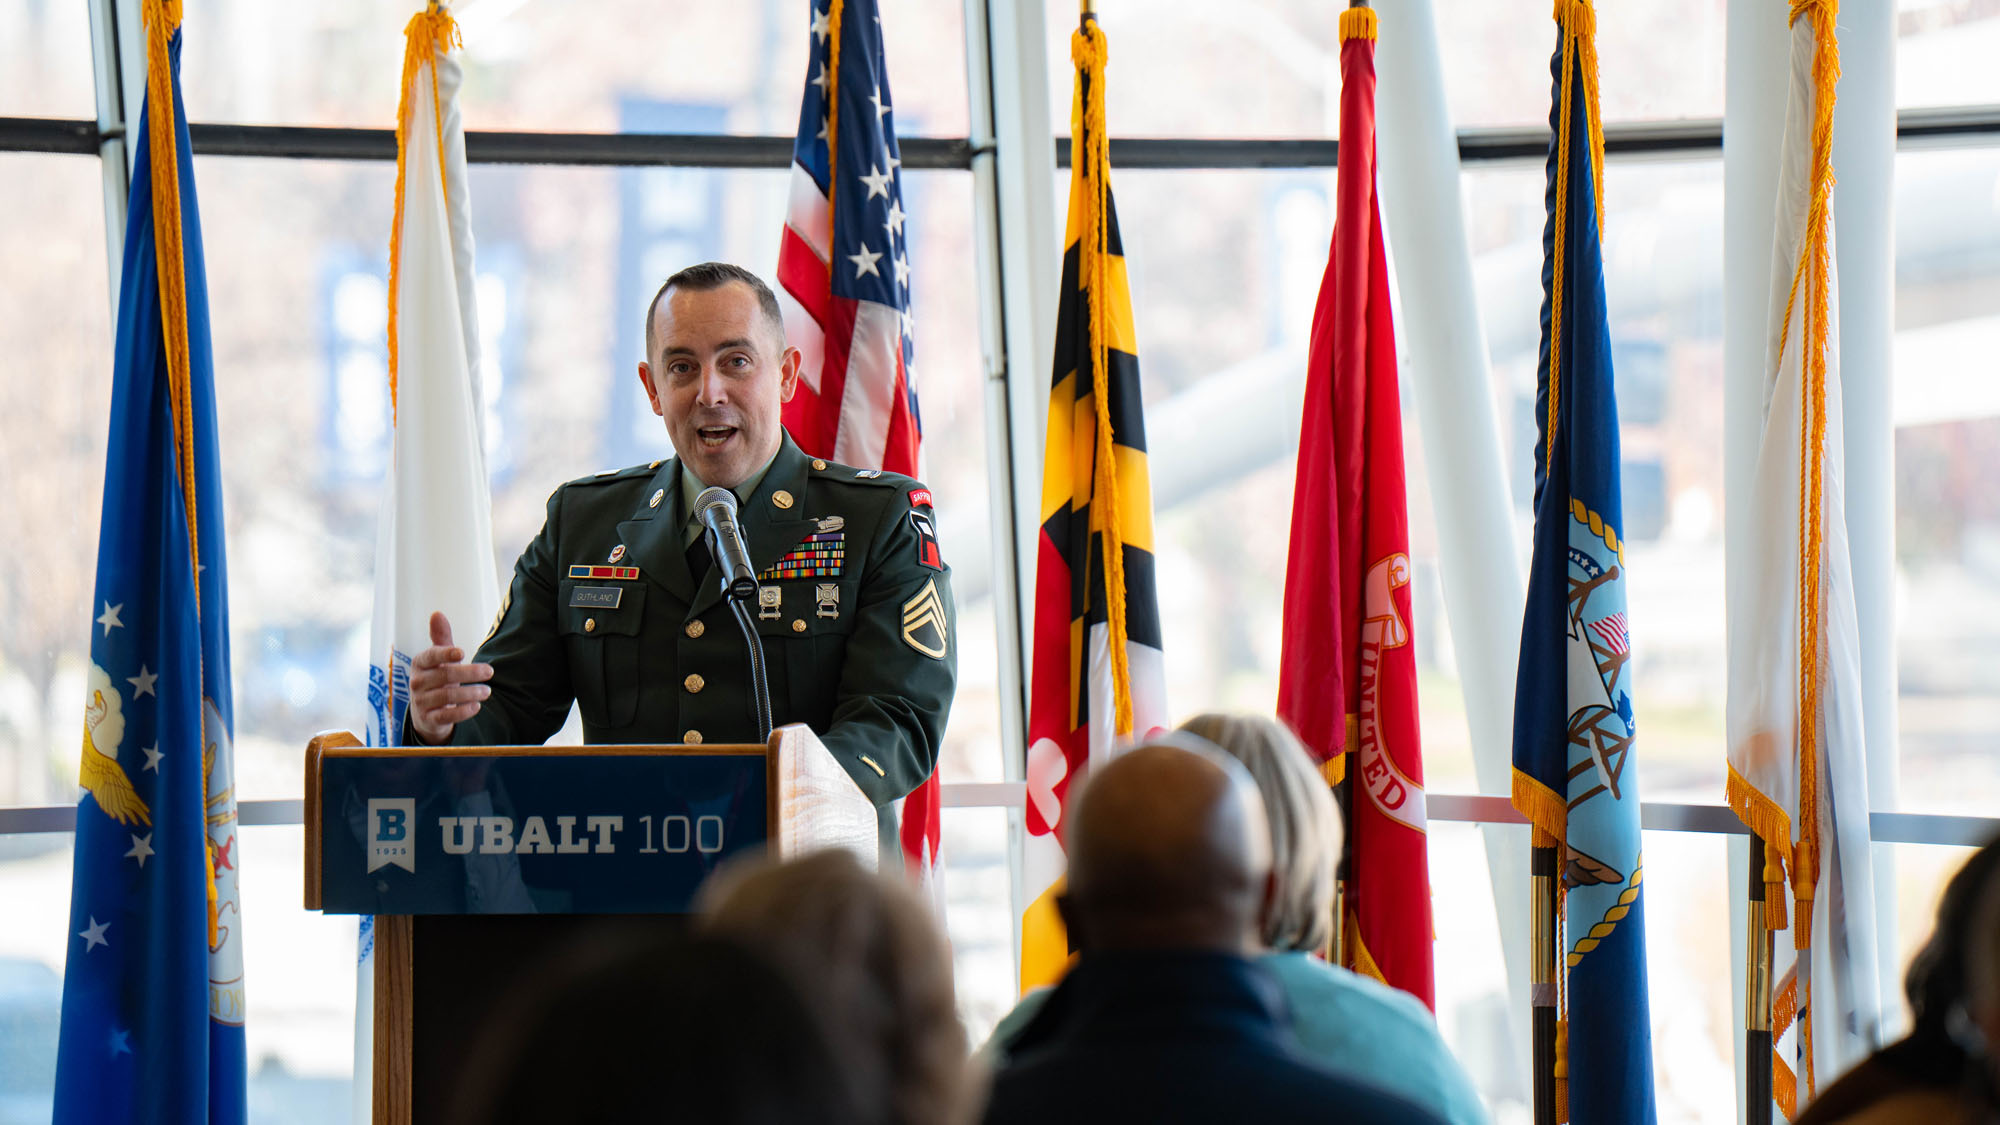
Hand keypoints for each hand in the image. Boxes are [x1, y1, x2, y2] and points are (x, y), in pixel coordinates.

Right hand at [408, 612, 493, 744]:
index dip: (445, 654)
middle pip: (444, 676)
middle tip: (490, 671)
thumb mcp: (438, 659)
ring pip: (447, 696)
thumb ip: (441, 638)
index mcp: (420, 664)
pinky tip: (476, 706)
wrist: (426, 713)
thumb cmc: (437, 679)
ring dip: (470, 693)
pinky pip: (446, 716)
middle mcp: (417, 682)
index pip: (430, 656)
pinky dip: (463, 711)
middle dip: (469, 673)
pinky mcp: (429, 719)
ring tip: (487, 691)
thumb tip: (437, 613)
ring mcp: (421, 702)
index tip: (462, 652)